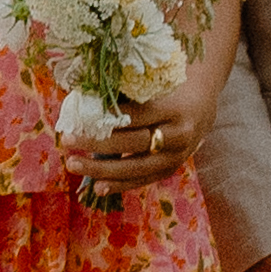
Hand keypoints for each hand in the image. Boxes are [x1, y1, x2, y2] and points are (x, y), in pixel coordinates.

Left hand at [61, 75, 213, 210]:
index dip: (109, 117)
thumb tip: (84, 97)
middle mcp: (179, 135)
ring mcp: (177, 156)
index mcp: (175, 108)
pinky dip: (120, 184)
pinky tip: (97, 187)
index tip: (80, 117)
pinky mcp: (171, 169)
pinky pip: (143, 180)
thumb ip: (127, 92)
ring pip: (137, 167)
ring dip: (102, 169)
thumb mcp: (155, 84)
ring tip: (74, 164)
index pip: (137, 115)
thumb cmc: (170, 89)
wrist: (203, 107)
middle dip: (98, 143)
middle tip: (68, 140)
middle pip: (134, 143)